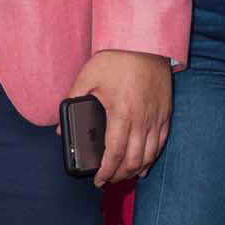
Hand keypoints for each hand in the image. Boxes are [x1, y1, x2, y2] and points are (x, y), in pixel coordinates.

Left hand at [63, 49, 171, 187]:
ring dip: (135, 170)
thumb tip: (59, 127)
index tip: (98, 180)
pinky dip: (151, 158)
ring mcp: (156, 118)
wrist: (147, 43)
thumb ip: (72, 101)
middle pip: (133, 161)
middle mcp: (142, 120)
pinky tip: (143, 164)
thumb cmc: (117, 59)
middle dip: (119, 176)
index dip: (106, 172)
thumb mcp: (87, 76)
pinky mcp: (165, 114)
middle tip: (108, 180)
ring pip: (149, 156)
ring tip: (123, 175)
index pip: (115, 154)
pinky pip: (161, 144)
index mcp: (121, 113)